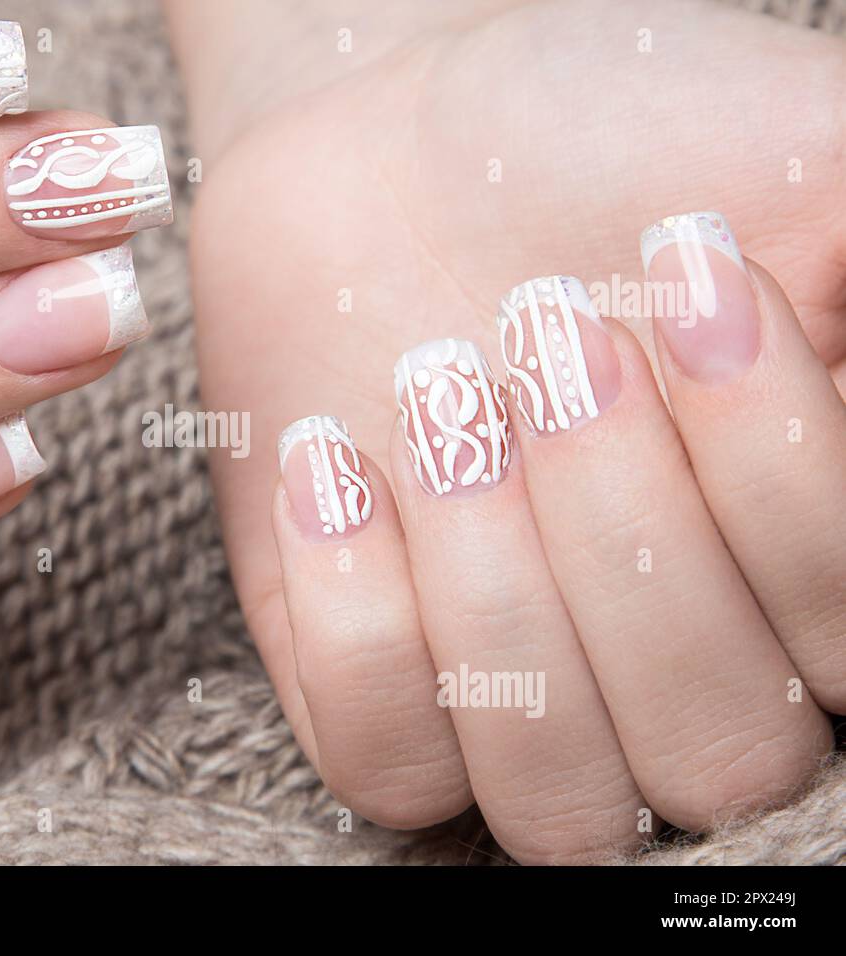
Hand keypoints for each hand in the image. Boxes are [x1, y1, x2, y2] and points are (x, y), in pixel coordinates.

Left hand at [172, 0, 844, 861]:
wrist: (399, 142)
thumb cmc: (610, 145)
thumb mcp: (811, 167)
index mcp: (799, 570)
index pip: (841, 639)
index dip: (771, 474)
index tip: (683, 265)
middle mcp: (676, 661)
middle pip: (715, 747)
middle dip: (621, 527)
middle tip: (544, 327)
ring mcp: (519, 694)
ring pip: (553, 793)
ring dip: (493, 592)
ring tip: (437, 392)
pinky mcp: (374, 689)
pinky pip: (386, 767)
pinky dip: (359, 623)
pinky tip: (333, 463)